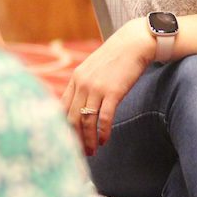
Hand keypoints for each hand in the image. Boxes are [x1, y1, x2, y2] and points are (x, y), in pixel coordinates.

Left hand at [59, 17, 153, 154]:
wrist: (135, 43)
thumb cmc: (117, 57)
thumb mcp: (94, 68)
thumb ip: (85, 83)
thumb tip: (81, 104)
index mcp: (76, 78)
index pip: (61, 108)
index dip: (62, 127)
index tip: (66, 140)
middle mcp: (82, 83)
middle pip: (71, 118)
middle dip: (74, 139)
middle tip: (78, 153)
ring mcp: (97, 88)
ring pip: (87, 121)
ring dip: (88, 139)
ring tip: (92, 151)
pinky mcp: (113, 91)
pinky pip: (104, 118)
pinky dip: (103, 132)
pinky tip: (104, 141)